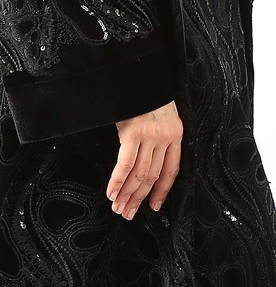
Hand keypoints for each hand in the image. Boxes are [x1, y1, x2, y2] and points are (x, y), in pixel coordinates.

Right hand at [106, 100, 182, 219]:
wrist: (138, 74)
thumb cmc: (145, 96)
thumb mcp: (158, 117)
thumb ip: (156, 140)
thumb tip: (142, 166)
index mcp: (175, 135)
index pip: (171, 172)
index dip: (161, 192)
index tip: (153, 207)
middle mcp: (165, 137)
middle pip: (151, 177)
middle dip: (138, 198)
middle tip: (127, 213)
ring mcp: (149, 136)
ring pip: (138, 175)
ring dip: (126, 194)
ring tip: (117, 207)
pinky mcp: (132, 133)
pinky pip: (124, 165)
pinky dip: (117, 182)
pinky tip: (111, 192)